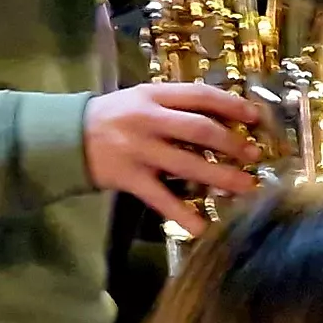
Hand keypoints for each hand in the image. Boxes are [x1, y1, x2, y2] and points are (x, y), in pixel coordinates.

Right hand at [82, 81, 266, 233]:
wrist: (67, 137)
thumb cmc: (114, 116)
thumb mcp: (142, 98)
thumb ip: (175, 105)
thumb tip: (223, 117)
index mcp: (153, 95)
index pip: (199, 95)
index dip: (230, 105)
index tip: (255, 117)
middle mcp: (148, 120)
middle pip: (199, 129)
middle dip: (231, 143)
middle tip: (254, 156)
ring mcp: (139, 150)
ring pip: (187, 164)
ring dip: (221, 176)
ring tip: (246, 186)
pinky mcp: (130, 178)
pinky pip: (161, 199)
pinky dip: (183, 214)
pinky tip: (202, 227)